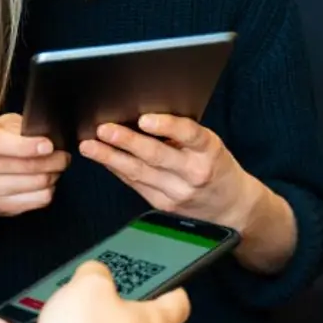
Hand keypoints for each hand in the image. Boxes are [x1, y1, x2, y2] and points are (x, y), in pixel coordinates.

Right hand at [0, 114, 68, 220]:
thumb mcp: (6, 125)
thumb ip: (24, 126)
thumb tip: (48, 136)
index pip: (0, 143)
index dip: (28, 146)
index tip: (49, 146)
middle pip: (26, 166)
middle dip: (54, 160)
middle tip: (63, 156)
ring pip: (38, 183)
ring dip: (53, 174)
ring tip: (54, 167)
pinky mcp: (2, 206)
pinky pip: (40, 199)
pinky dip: (49, 189)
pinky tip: (45, 182)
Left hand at [79, 114, 264, 230]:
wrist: (232, 208)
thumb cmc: (217, 167)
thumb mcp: (210, 145)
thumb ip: (182, 134)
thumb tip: (142, 115)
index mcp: (209, 150)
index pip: (189, 135)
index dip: (166, 126)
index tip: (144, 119)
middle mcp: (194, 173)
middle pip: (157, 156)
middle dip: (126, 141)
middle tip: (104, 129)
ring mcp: (177, 192)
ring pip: (139, 173)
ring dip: (111, 158)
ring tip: (90, 146)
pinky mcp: (163, 205)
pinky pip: (135, 184)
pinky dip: (117, 170)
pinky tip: (103, 159)